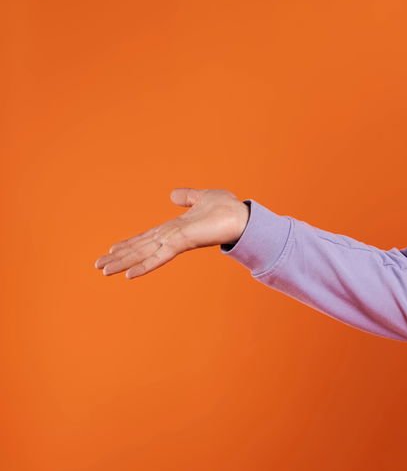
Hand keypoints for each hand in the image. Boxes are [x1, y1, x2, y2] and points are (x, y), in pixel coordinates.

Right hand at [94, 188, 249, 278]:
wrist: (243, 216)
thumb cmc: (227, 208)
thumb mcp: (203, 197)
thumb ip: (187, 197)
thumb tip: (173, 194)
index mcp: (174, 228)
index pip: (146, 237)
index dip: (129, 243)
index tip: (111, 248)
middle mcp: (171, 237)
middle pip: (140, 248)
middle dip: (119, 256)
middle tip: (98, 266)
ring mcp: (175, 241)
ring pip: (144, 253)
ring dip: (124, 262)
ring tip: (105, 271)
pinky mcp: (182, 243)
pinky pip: (159, 256)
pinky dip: (144, 265)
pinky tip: (129, 276)